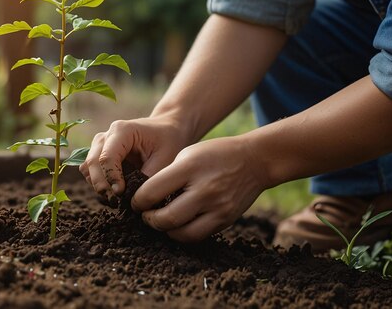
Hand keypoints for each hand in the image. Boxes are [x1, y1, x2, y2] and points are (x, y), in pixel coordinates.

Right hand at [80, 115, 188, 200]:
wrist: (166, 129)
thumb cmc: (168, 140)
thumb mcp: (165, 158)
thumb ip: (148, 177)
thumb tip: (133, 198)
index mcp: (122, 131)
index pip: (107, 157)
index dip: (111, 178)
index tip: (121, 193)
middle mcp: (106, 135)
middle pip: (92, 163)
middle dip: (101, 184)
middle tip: (116, 200)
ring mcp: (100, 143)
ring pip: (87, 167)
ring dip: (98, 184)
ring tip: (116, 196)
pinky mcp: (99, 153)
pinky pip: (90, 170)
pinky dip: (98, 182)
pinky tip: (114, 190)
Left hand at [131, 136, 270, 241]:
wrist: (255, 161)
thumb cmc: (214, 155)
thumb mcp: (187, 154)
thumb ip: (167, 176)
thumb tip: (145, 198)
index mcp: (190, 168)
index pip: (152, 192)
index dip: (138, 201)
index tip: (136, 202)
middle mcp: (204, 190)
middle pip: (166, 218)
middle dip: (149, 220)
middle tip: (144, 215)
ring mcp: (217, 208)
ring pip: (181, 233)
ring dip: (164, 230)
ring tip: (159, 221)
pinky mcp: (226, 220)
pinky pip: (197, 236)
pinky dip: (182, 233)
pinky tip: (177, 224)